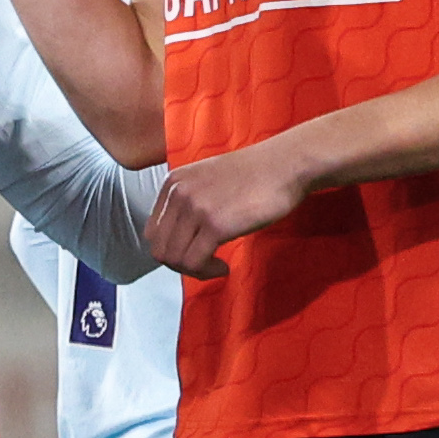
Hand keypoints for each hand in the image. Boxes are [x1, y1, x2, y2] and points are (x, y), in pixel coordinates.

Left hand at [147, 131, 316, 277]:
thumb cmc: (256, 173)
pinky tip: (224, 268)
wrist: (285, 165)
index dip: (172, 249)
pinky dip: (207, 272)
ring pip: (174, 258)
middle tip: (205, 265)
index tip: (194, 252)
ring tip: (216, 267)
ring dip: (194, 271)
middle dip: (181, 264)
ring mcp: (195, 209)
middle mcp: (178, 194)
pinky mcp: (215, 226)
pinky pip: (195, 262)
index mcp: (173, 183)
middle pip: (160, 248)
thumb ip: (190, 200)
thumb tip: (184, 234)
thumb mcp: (209, 179)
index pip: (153, 231)